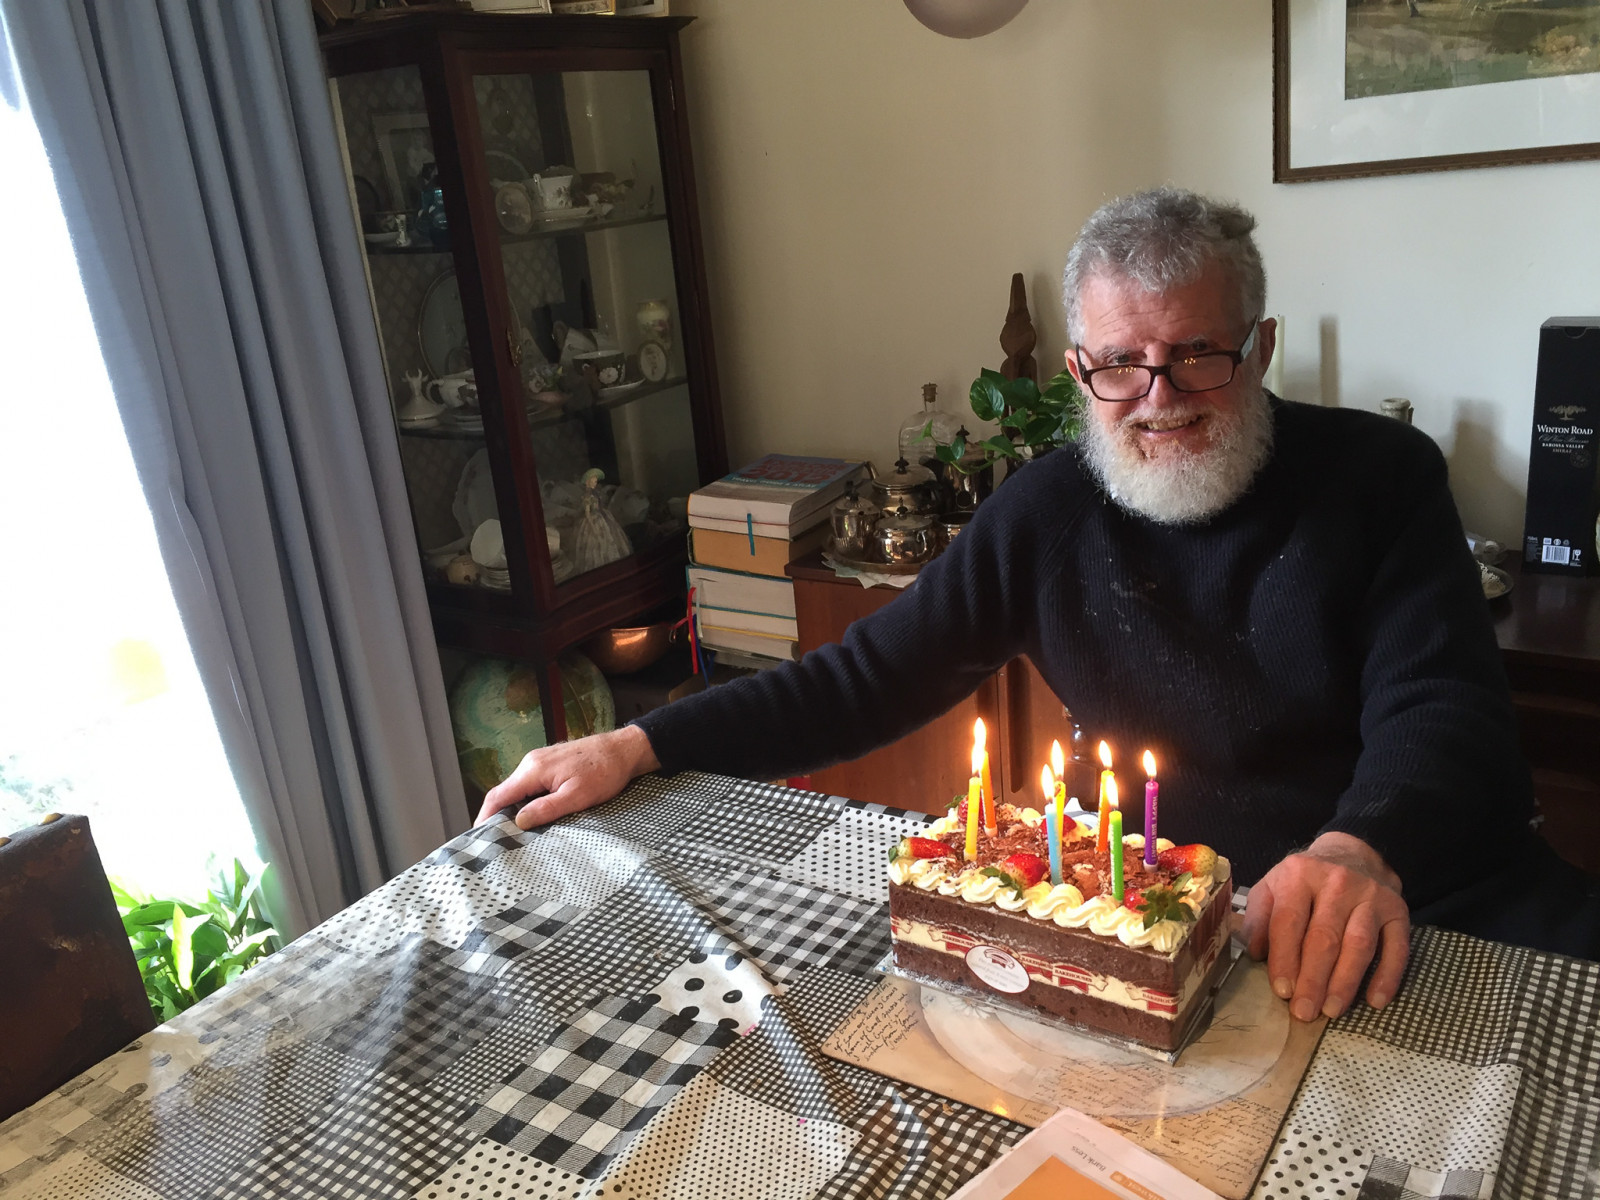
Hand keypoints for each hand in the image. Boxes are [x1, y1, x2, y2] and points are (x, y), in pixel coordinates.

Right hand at [476, 725, 659, 830]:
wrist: (624, 749)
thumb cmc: (605, 771)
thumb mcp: (577, 796)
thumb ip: (547, 808)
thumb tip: (518, 822)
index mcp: (533, 770)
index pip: (498, 796)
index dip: (485, 818)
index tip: (479, 838)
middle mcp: (531, 763)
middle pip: (504, 794)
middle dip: (497, 818)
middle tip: (496, 844)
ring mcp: (540, 762)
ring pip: (517, 790)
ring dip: (513, 811)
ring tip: (513, 836)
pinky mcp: (550, 764)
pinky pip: (530, 786)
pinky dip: (526, 802)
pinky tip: (532, 817)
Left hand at [1241, 832, 1408, 1021]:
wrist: (1353, 853)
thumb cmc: (1305, 880)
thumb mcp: (1273, 886)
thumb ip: (1260, 918)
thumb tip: (1254, 954)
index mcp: (1300, 875)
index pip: (1290, 921)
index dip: (1285, 958)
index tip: (1282, 991)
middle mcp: (1338, 883)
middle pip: (1324, 937)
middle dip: (1313, 979)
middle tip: (1304, 1011)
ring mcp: (1371, 896)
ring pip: (1359, 944)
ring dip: (1345, 981)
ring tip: (1332, 1010)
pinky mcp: (1398, 911)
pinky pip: (1397, 947)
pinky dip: (1388, 975)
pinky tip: (1375, 1000)